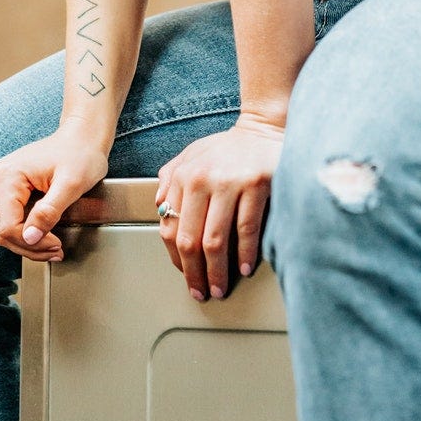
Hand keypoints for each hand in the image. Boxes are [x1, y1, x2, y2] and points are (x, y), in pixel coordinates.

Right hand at [0, 126, 110, 262]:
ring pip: (4, 229)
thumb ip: (49, 212)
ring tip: (53, 245)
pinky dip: (27, 231)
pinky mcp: (8, 187)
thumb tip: (30, 237)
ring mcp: (0, 183)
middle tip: (56, 250)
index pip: (8, 227)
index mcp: (7, 176)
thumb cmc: (80, 153)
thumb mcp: (71, 185)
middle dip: (30, 246)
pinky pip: (10, 219)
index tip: (56, 245)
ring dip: (28, 242)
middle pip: (2, 231)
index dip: (31, 243)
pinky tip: (45, 234)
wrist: (81, 137)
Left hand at [155, 112, 284, 300]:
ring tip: (220, 288)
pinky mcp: (256, 184)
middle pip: (190, 239)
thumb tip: (158, 207)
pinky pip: (246, 229)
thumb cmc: (227, 148)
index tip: (186, 276)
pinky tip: (244, 268)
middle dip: (194, 273)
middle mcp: (202, 179)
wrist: (263, 128)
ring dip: (217, 271)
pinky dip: (244, 253)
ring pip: (215, 240)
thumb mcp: (192, 155)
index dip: (176, 259)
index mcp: (183, 176)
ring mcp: (229, 182)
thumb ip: (171, 178)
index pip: (170, 228)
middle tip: (202, 292)